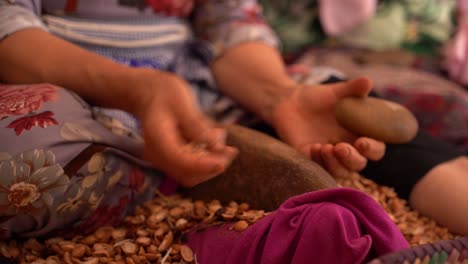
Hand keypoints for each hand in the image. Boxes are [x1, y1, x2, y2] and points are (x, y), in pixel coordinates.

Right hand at [135, 70, 237, 186]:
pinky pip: (192, 166)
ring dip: (213, 163)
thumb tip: (216, 145)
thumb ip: (196, 124)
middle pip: (188, 175)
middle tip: (231, 151)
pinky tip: (216, 139)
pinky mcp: (173, 157)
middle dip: (213, 167)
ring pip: (192, 175)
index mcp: (158, 139)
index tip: (224, 161)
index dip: (204, 165)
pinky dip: (208, 158)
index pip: (181, 162)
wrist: (147, 93)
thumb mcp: (181, 100)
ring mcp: (164, 158)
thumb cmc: (164, 92)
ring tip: (224, 141)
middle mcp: (158, 154)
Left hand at [271, 77, 384, 177]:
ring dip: (335, 163)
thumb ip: (353, 89)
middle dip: (353, 159)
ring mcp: (330, 155)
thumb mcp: (336, 92)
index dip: (373, 148)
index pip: (375, 149)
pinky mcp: (312, 158)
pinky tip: (313, 147)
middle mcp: (348, 148)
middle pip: (359, 164)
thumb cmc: (319, 97)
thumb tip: (367, 81)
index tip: (363, 141)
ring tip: (325, 147)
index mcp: (359, 134)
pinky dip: (318, 161)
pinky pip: (319, 168)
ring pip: (341, 171)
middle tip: (341, 148)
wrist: (290, 102)